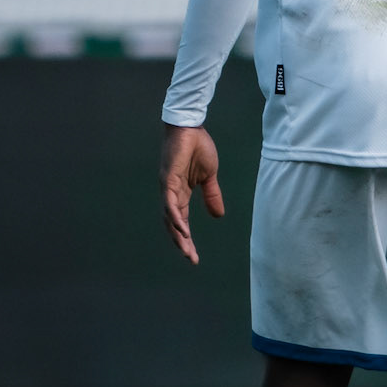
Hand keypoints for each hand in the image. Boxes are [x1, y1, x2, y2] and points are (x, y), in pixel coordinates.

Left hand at [159, 123, 223, 263]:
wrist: (191, 127)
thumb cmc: (198, 147)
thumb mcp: (209, 176)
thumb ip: (211, 196)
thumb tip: (218, 216)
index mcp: (180, 194)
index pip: (182, 221)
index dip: (186, 239)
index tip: (193, 256)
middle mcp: (171, 194)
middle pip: (173, 224)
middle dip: (181, 243)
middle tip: (191, 259)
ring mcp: (167, 187)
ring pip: (169, 217)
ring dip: (177, 234)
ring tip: (186, 249)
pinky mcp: (167, 178)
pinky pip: (170, 202)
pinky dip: (175, 216)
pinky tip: (181, 228)